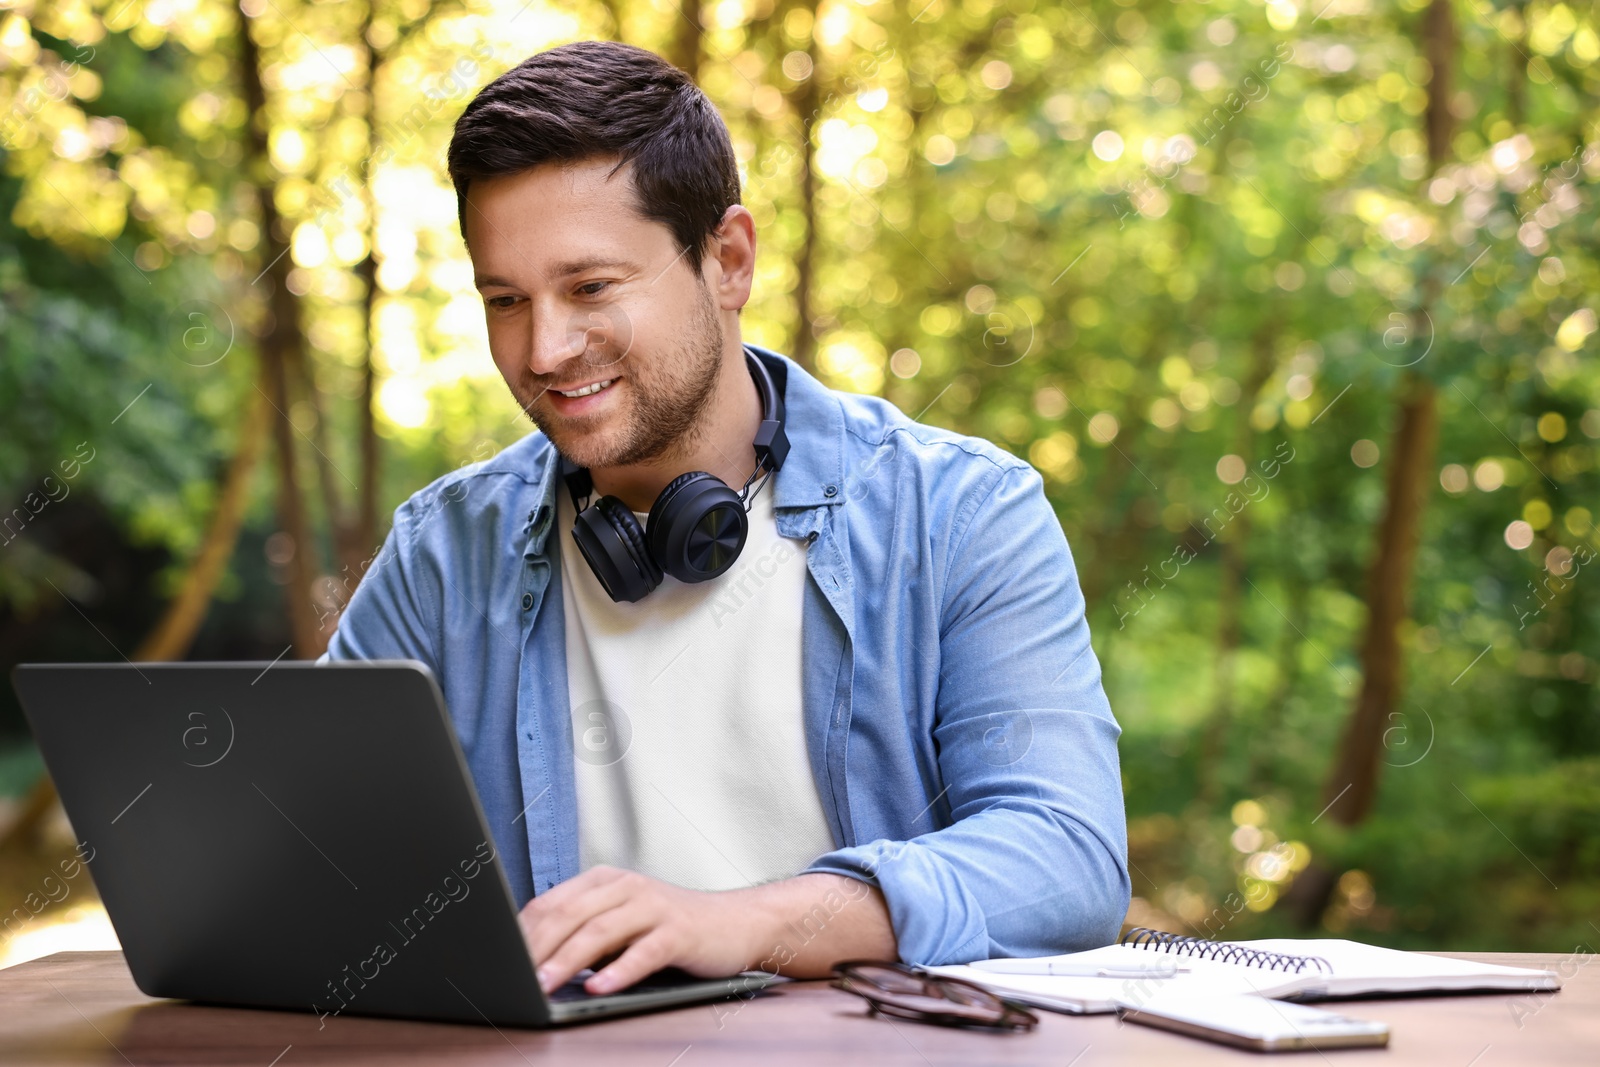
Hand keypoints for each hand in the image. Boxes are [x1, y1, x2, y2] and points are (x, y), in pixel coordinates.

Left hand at [518, 866, 762, 995]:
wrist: (736, 923)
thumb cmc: (669, 929)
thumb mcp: (621, 922)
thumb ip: (583, 932)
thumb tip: (532, 962)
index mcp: (605, 881)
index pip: (551, 903)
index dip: (522, 933)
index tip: (497, 962)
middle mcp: (627, 886)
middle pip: (570, 915)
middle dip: (536, 949)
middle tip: (512, 978)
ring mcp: (654, 906)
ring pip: (600, 931)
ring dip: (567, 961)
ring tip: (544, 986)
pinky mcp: (679, 932)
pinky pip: (643, 951)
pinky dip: (618, 971)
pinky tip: (598, 988)